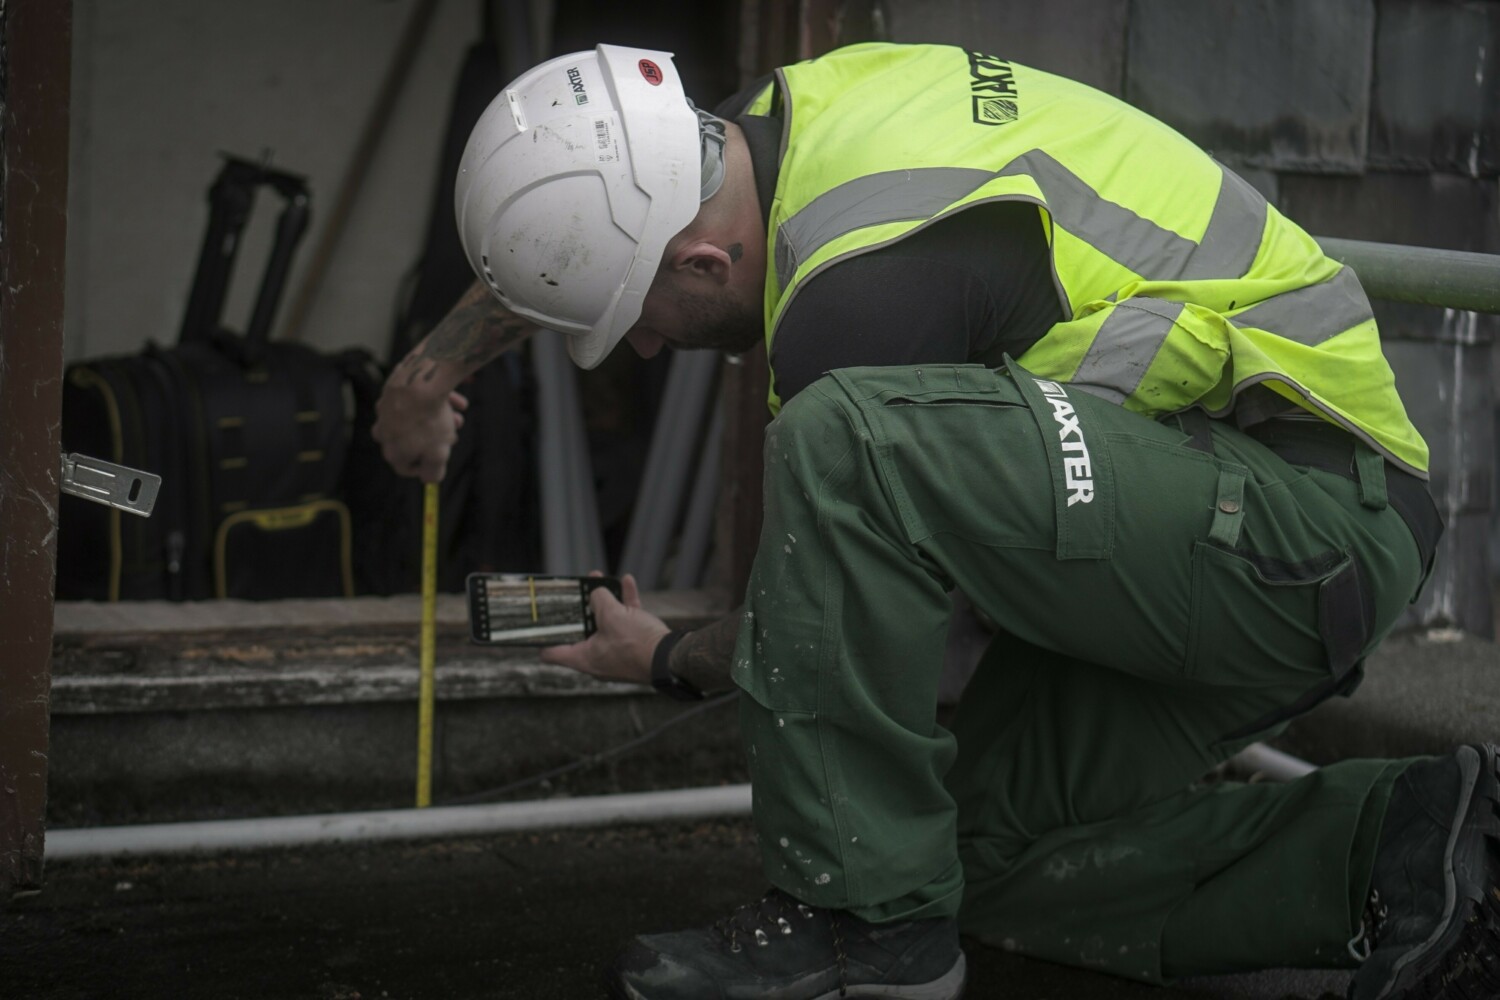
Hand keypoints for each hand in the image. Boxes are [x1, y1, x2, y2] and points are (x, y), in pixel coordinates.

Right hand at [371, 379, 468, 482]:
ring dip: (440, 420)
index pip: (405, 467)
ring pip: (417, 418)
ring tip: (459, 418)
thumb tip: (429, 479)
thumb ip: (433, 471)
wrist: (421, 381)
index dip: (425, 467)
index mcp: (392, 450)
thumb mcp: (437, 454)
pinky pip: (416, 399)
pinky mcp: (394, 390)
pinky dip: (437, 401)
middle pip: (412, 441)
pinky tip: (458, 401)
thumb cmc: (430, 420)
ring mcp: (387, 409)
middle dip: (436, 440)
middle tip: (453, 436)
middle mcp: (384, 430)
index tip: (440, 461)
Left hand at [541, 574, 668, 685]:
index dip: (542, 637)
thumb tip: (597, 593)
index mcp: (584, 658)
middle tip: (578, 590)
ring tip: (602, 580)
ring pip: (605, 623)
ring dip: (605, 602)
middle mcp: (598, 658)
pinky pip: (625, 622)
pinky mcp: (634, 646)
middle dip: (581, 607)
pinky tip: (628, 582)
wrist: (671, 657)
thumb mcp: (612, 616)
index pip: (551, 653)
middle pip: (581, 630)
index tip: (539, 622)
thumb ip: (599, 600)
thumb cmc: (637, 644)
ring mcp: (617, 652)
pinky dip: (625, 604)